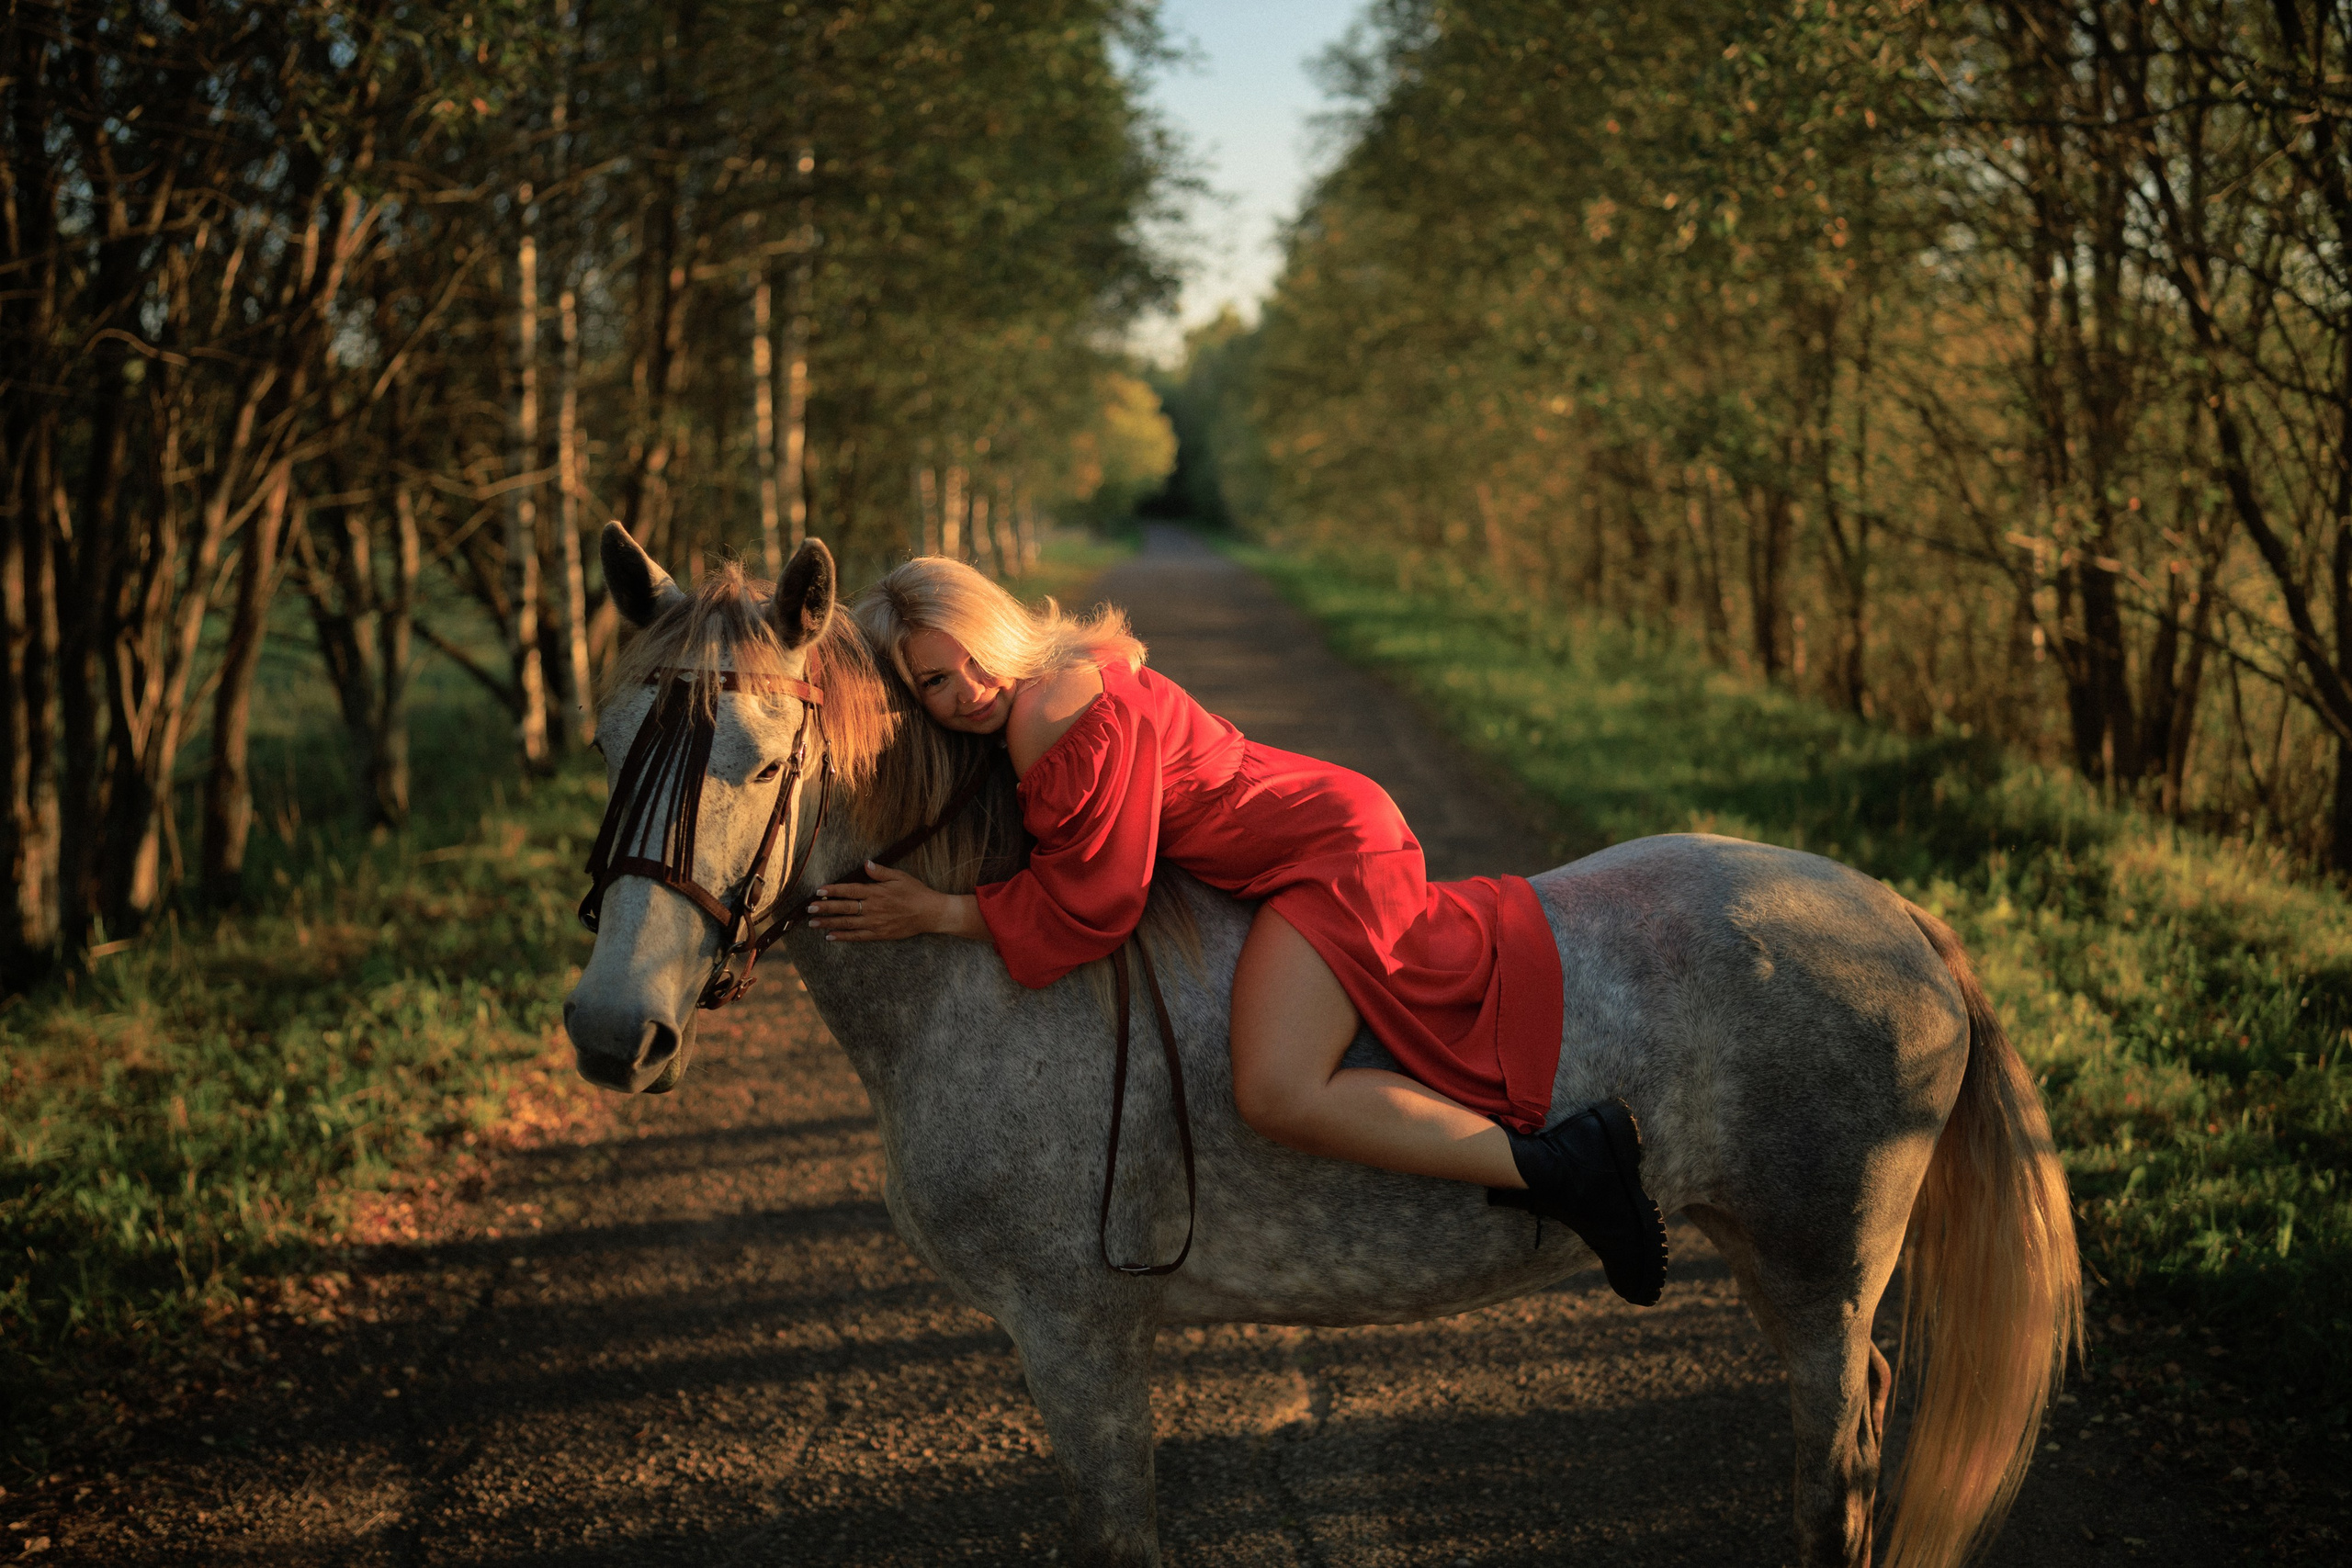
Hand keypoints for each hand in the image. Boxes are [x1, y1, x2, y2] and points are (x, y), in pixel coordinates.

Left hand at [809, 862, 976, 941]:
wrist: (930, 913)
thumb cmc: (916, 892)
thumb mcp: (899, 876)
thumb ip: (880, 872)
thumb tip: (865, 864)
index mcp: (876, 892)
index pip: (850, 890)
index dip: (833, 890)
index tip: (819, 891)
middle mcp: (873, 908)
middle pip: (844, 907)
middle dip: (825, 907)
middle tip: (809, 908)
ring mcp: (875, 923)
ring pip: (847, 923)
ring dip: (829, 922)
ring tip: (813, 923)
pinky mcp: (879, 934)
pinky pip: (858, 936)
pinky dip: (843, 936)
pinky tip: (830, 936)